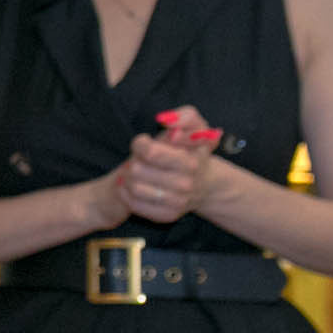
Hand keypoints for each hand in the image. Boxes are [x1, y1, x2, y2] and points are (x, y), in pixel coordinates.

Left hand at [114, 104, 218, 222]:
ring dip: (128, 177)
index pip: (149, 152)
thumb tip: (165, 119)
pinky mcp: (167, 216)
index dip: (140, 144)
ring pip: (133, 187)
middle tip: (140, 160)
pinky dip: (127, 192)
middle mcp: (186, 185)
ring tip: (136, 172)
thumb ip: (185, 117)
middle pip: (137, 170)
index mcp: (191, 162)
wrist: (205, 183)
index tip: (144, 143)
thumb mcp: (197, 127)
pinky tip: (132, 185)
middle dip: (134, 161)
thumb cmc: (193, 151)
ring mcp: (178, 202)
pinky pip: (134, 204)